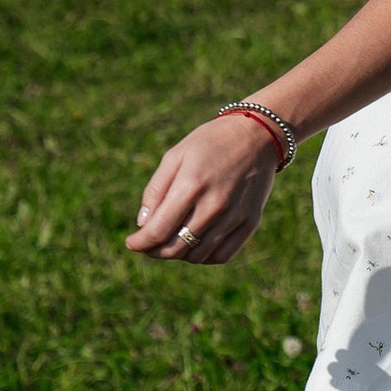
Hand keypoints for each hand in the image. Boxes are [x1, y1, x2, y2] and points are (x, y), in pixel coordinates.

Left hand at [128, 112, 281, 264]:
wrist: (257, 135)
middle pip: (176, 249)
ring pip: (198, 255)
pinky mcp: (250, 222)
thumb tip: (143, 224)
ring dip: (180, 254)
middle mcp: (214, 205)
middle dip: (155, 251)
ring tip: (174, 240)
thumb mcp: (176, 155)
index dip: (140, 243)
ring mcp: (235, 216)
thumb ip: (156, 190)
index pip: (158, 231)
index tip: (132, 243)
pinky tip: (197, 243)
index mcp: (191, 185)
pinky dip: (205, 256)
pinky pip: (222, 255)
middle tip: (150, 244)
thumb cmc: (210, 143)